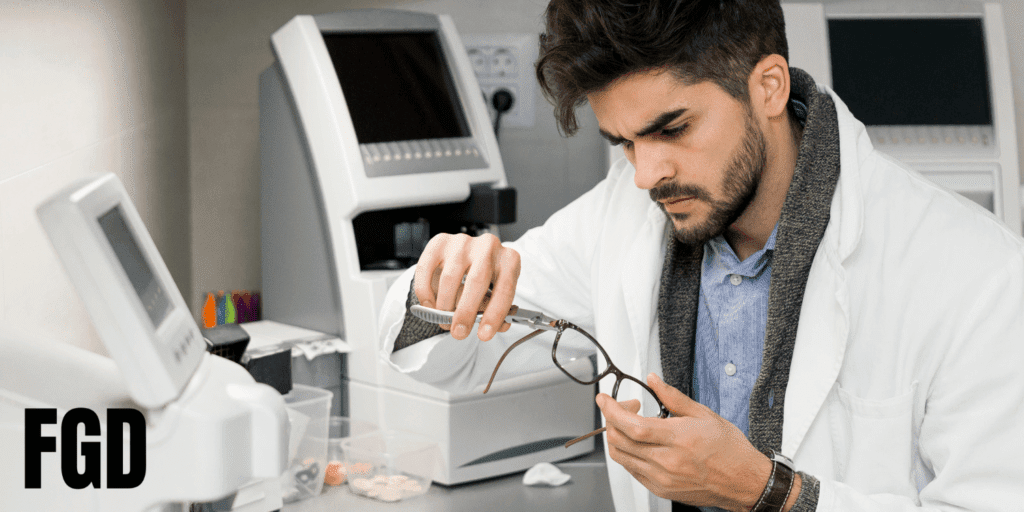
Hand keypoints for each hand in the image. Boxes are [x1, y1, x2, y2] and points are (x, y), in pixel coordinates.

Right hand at [413, 233, 520, 340]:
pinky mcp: (440, 242)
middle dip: (465, 312)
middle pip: (476, 281)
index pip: (505, 289)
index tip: (484, 334)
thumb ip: (496, 310)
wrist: (468, 255)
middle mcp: (488, 246)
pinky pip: (426, 268)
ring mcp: (463, 242)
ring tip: (444, 321)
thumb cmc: (485, 276)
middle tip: (459, 332)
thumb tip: (500, 326)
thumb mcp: (496, 292)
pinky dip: (425, 291)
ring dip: (445, 305)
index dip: (494, 314)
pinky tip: (430, 305)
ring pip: (450, 277)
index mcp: (509, 260)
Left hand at [598, 373, 774, 510]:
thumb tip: (654, 381)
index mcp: (678, 439)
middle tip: (627, 408)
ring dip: (618, 436)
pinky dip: (628, 453)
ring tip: (632, 425)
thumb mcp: (703, 414)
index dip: (611, 410)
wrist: (743, 481)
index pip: (632, 425)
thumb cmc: (729, 450)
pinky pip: (632, 470)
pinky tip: (640, 443)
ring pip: (621, 456)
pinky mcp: (661, 489)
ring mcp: (661, 478)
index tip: (604, 399)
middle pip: (620, 440)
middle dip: (613, 419)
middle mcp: (667, 461)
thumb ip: (672, 397)